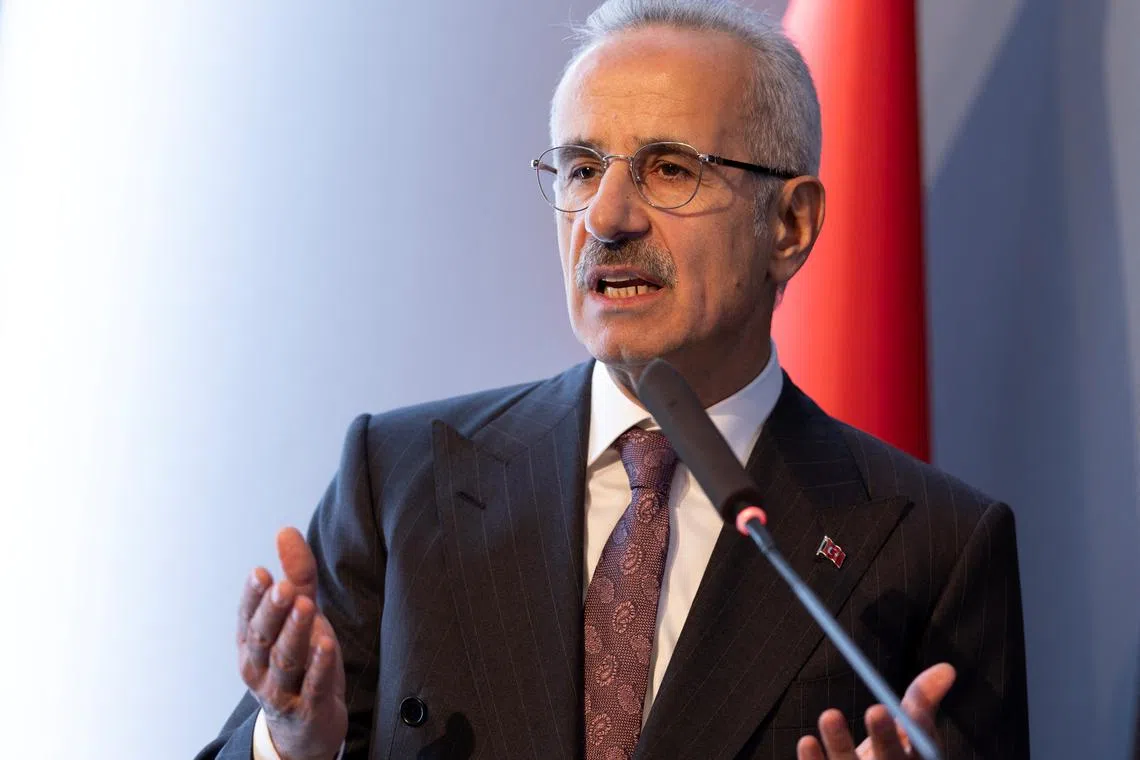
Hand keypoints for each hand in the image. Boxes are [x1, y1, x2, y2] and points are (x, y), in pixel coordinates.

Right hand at [237, 527, 347, 759]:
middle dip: (271, 611)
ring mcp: (281, 691)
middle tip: (283, 586)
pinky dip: (319, 667)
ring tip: (306, 606)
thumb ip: (297, 575)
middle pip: (263, 637)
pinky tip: (326, 645)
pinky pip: (313, 687)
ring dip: (295, 633)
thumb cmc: (300, 662)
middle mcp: (259, 667)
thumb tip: (285, 530)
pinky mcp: (308, 709)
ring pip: (285, 660)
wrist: (306, 726)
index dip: (253, 596)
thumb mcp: (300, 615)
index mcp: (253, 642)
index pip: (248, 616)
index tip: (260, 573)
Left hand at [796, 663, 954, 759]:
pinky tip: (808, 742)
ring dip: (840, 744)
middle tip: (877, 710)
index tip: (885, 707)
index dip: (908, 728)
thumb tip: (946, 669)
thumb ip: (922, 703)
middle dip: (885, 738)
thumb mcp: (912, 735)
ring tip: (829, 715)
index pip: (919, 747)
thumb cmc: (893, 757)